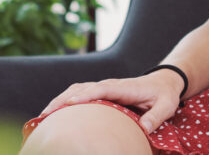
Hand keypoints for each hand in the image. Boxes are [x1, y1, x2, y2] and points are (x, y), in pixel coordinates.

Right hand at [40, 71, 183, 132]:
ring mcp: (103, 87)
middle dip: (62, 100)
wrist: (164, 82)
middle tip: (44, 116)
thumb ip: (156, 117)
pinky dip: (64, 100)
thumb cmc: (164, 95)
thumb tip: (144, 127)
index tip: (68, 105)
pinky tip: (54, 113)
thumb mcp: (166, 106)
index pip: (100, 89)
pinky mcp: (100, 92)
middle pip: (81, 89)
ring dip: (58, 100)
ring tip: (42, 117)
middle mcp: (109, 85)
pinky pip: (78, 93)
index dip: (84, 96)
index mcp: (124, 87)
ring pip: (75, 90)